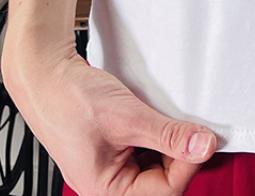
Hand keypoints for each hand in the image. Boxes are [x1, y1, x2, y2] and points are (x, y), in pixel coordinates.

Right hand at [2, 39, 217, 193]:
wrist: (46, 73)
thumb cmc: (71, 100)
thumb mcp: (129, 118)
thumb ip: (168, 135)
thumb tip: (203, 147)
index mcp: (107, 189)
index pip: (164, 190)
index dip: (188, 164)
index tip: (205, 140)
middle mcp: (109, 182)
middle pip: (161, 179)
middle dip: (179, 154)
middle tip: (194, 128)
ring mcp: (110, 163)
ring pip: (155, 162)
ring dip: (168, 142)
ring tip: (173, 120)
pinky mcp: (113, 145)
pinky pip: (144, 147)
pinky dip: (156, 133)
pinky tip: (159, 117)